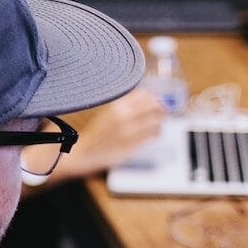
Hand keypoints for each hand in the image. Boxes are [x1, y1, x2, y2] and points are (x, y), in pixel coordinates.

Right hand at [25, 89, 166, 186]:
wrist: (84, 151)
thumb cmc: (98, 132)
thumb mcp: (109, 113)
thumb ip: (127, 105)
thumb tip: (149, 98)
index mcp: (116, 106)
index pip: (144, 95)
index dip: (154, 98)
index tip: (157, 101)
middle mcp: (123, 116)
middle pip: (154, 106)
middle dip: (162, 108)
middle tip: (163, 111)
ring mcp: (128, 131)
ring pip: (156, 121)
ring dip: (160, 121)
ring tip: (157, 123)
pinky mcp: (132, 144)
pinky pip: (153, 135)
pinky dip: (157, 132)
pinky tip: (153, 133)